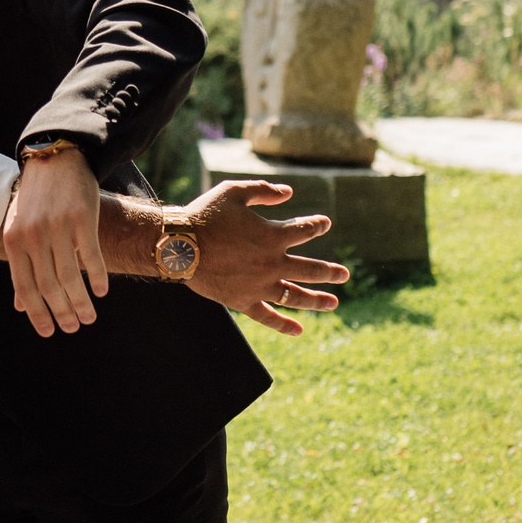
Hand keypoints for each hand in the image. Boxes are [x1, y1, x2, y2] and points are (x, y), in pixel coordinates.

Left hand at [3, 147, 108, 336]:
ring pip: (70, 276)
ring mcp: (58, 227)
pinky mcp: (83, 218)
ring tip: (89, 317)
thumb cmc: (36, 198)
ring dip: (81, 302)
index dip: (37, 313)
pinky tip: (101, 291)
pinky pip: (92, 256)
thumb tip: (19, 306)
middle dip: (62, 312)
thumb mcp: (19, 228)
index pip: (25, 287)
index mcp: (14, 241)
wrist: (56, 158)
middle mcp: (34, 236)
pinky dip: (97, 277)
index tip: (50, 331)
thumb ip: (22, 266)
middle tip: (74, 327)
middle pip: (49, 286)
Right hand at [175, 180, 347, 335]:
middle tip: (343, 274)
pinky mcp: (243, 301)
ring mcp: (259, 285)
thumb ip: (264, 192)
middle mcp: (272, 263)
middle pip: (311, 270)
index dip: (317, 225)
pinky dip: (284, 324)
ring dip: (317, 300)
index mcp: (273, 235)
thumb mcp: (234, 192)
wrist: (177, 246)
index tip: (324, 224)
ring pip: (296, 296)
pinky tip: (299, 330)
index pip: (305, 230)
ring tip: (333, 303)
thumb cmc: (204, 215)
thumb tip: (289, 193)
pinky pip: (268, 316)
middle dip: (330, 272)